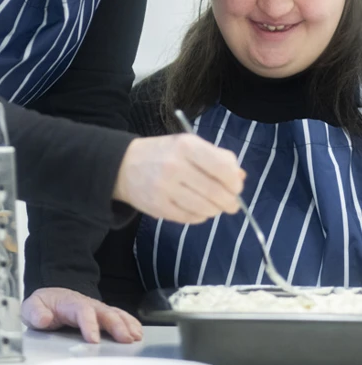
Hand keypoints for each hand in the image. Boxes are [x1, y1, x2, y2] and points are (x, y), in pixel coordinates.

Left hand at [21, 287, 142, 343]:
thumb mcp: (32, 306)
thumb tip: (43, 319)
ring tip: (135, 336)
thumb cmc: (44, 305)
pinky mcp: (102, 316)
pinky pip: (119, 316)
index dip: (89, 324)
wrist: (51, 298)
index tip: (94, 340)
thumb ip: (35, 312)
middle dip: (116, 324)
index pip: (82, 310)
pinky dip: (130, 322)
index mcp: (69, 302)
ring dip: (126, 324)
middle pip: (104, 311)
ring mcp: (96, 309)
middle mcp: (86, 304)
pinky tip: (137, 332)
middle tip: (125, 339)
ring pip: (114, 313)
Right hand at [114, 134, 244, 223]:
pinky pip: (190, 218)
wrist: (124, 166)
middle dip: (230, 201)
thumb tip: (240, 177)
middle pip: (216, 192)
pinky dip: (199, 216)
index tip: (236, 186)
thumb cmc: (163, 153)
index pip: (223, 168)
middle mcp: (175, 166)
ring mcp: (165, 188)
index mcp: (186, 145)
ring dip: (215, 210)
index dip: (235, 182)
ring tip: (213, 205)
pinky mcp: (158, 207)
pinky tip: (196, 208)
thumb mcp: (188, 145)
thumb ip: (216, 157)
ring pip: (205, 208)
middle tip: (231, 203)